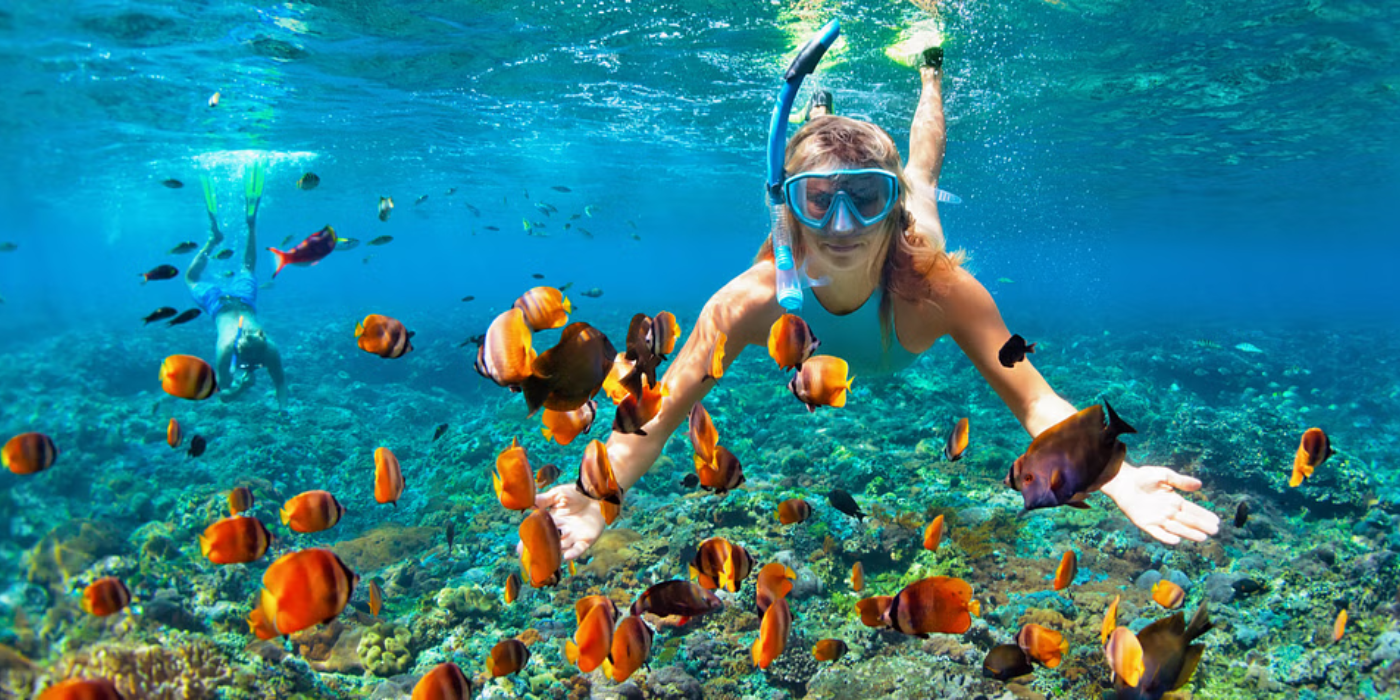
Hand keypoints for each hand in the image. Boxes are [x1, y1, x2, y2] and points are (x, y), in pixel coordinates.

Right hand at [529, 485, 606, 560]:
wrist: (597, 493)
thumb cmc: (576, 492)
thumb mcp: (558, 494)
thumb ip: (543, 500)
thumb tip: (527, 504)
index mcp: (553, 521)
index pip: (539, 533)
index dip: (531, 540)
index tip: (520, 549)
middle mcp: (562, 531)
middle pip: (549, 543)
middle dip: (540, 550)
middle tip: (530, 558)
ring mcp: (574, 537)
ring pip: (562, 547)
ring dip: (555, 551)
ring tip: (547, 556)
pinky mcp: (586, 540)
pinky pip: (579, 549)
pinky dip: (573, 553)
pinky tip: (567, 556)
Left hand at [1102, 464, 1219, 544]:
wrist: (1123, 482)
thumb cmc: (1143, 477)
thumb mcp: (1164, 475)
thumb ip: (1180, 480)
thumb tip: (1199, 485)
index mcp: (1174, 501)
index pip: (1193, 510)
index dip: (1205, 516)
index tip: (1217, 521)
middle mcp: (1168, 512)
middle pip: (1188, 521)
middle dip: (1201, 526)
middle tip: (1214, 531)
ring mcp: (1157, 519)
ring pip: (1176, 528)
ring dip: (1189, 533)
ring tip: (1202, 538)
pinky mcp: (1145, 524)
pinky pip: (1157, 533)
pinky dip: (1166, 537)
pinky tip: (1176, 540)